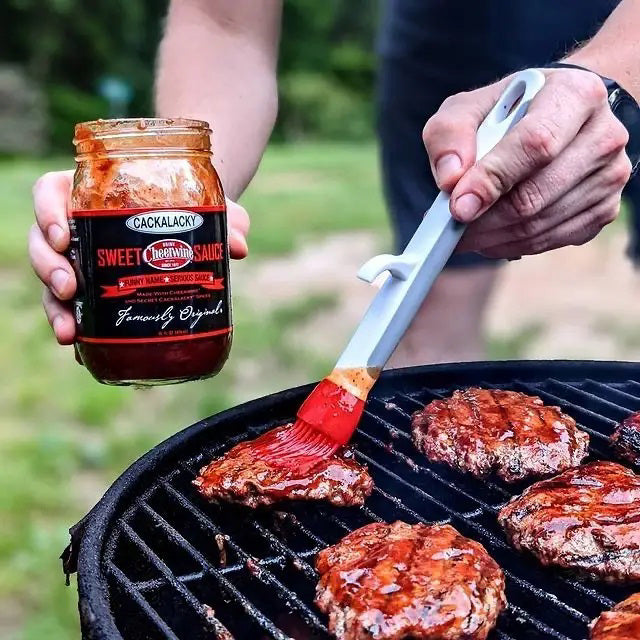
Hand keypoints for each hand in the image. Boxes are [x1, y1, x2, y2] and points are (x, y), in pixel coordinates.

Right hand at [29, 170, 249, 344]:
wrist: (191, 225)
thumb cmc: (189, 207)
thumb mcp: (208, 205)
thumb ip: (225, 218)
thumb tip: (238, 247)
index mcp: (90, 194)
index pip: (50, 193)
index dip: (46, 211)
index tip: (64, 234)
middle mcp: (78, 227)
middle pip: (43, 243)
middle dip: (49, 267)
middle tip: (69, 287)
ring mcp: (82, 261)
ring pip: (50, 280)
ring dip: (54, 307)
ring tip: (70, 333)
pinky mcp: (92, 292)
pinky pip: (74, 309)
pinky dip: (77, 329)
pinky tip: (82, 351)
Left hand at [422, 68, 631, 258]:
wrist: (557, 115)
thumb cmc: (510, 110)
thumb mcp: (469, 107)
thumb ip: (450, 135)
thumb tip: (451, 180)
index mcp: (576, 95)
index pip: (535, 144)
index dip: (492, 180)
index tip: (458, 207)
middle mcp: (604, 135)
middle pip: (535, 195)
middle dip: (484, 220)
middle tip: (449, 229)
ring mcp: (609, 177)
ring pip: (539, 225)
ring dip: (492, 237)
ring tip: (463, 232)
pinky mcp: (604, 210)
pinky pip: (549, 241)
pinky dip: (511, 245)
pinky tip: (490, 235)